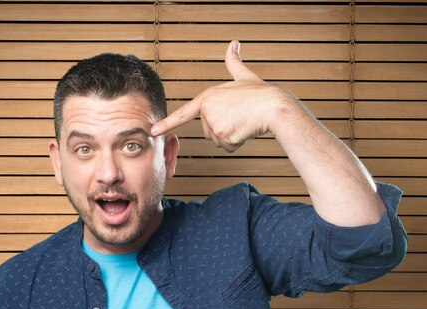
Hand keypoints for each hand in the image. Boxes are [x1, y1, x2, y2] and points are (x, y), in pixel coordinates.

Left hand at [151, 41, 296, 151]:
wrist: (272, 106)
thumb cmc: (260, 93)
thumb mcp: (244, 75)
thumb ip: (233, 62)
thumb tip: (233, 43)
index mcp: (208, 97)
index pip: (183, 113)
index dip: (167, 123)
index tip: (153, 131)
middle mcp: (207, 110)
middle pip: (209, 131)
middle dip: (224, 129)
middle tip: (239, 117)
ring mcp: (213, 124)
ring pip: (218, 140)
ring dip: (231, 136)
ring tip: (243, 122)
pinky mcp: (222, 136)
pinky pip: (227, 147)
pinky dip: (237, 143)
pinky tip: (245, 130)